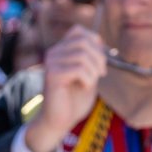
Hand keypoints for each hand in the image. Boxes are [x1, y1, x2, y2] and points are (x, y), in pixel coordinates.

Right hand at [24, 24, 105, 151]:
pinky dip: (88, 79)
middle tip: (101, 74)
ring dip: (94, 70)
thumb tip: (100, 41)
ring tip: (91, 82)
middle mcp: (52, 53)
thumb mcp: (88, 73)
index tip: (100, 62)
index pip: (78, 31)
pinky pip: (79, 69)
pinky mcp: (52, 75)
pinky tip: (84, 88)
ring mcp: (51, 63)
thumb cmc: (74, 99)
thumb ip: (91, 57)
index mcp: (60, 50)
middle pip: (83, 40)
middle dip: (99, 57)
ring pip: (82, 55)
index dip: (95, 42)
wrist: (60, 121)